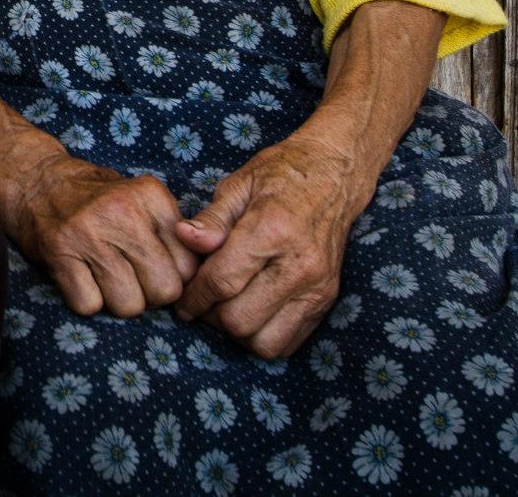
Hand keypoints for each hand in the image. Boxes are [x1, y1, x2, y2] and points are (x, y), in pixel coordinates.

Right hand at [0, 152, 198, 317]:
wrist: (35, 180)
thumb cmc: (97, 199)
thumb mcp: (141, 199)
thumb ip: (173, 232)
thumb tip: (199, 281)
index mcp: (151, 196)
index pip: (189, 266)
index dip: (174, 276)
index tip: (154, 268)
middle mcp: (123, 212)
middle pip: (164, 291)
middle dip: (150, 295)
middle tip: (130, 277)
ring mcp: (89, 234)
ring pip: (129, 306)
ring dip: (117, 301)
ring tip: (104, 276)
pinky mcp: (59, 254)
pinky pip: (89, 306)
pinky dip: (87, 301)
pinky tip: (82, 277)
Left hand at [173, 133, 366, 357]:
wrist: (335, 175)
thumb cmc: (281, 174)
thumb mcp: (239, 184)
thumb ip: (211, 219)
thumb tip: (182, 238)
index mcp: (272, 230)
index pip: (222, 281)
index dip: (193, 297)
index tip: (182, 302)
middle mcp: (300, 265)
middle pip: (240, 320)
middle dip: (211, 317)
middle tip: (202, 302)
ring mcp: (318, 287)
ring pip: (264, 342)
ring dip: (237, 332)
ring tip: (227, 308)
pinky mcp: (327, 300)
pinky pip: (289, 343)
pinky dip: (263, 336)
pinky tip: (252, 311)